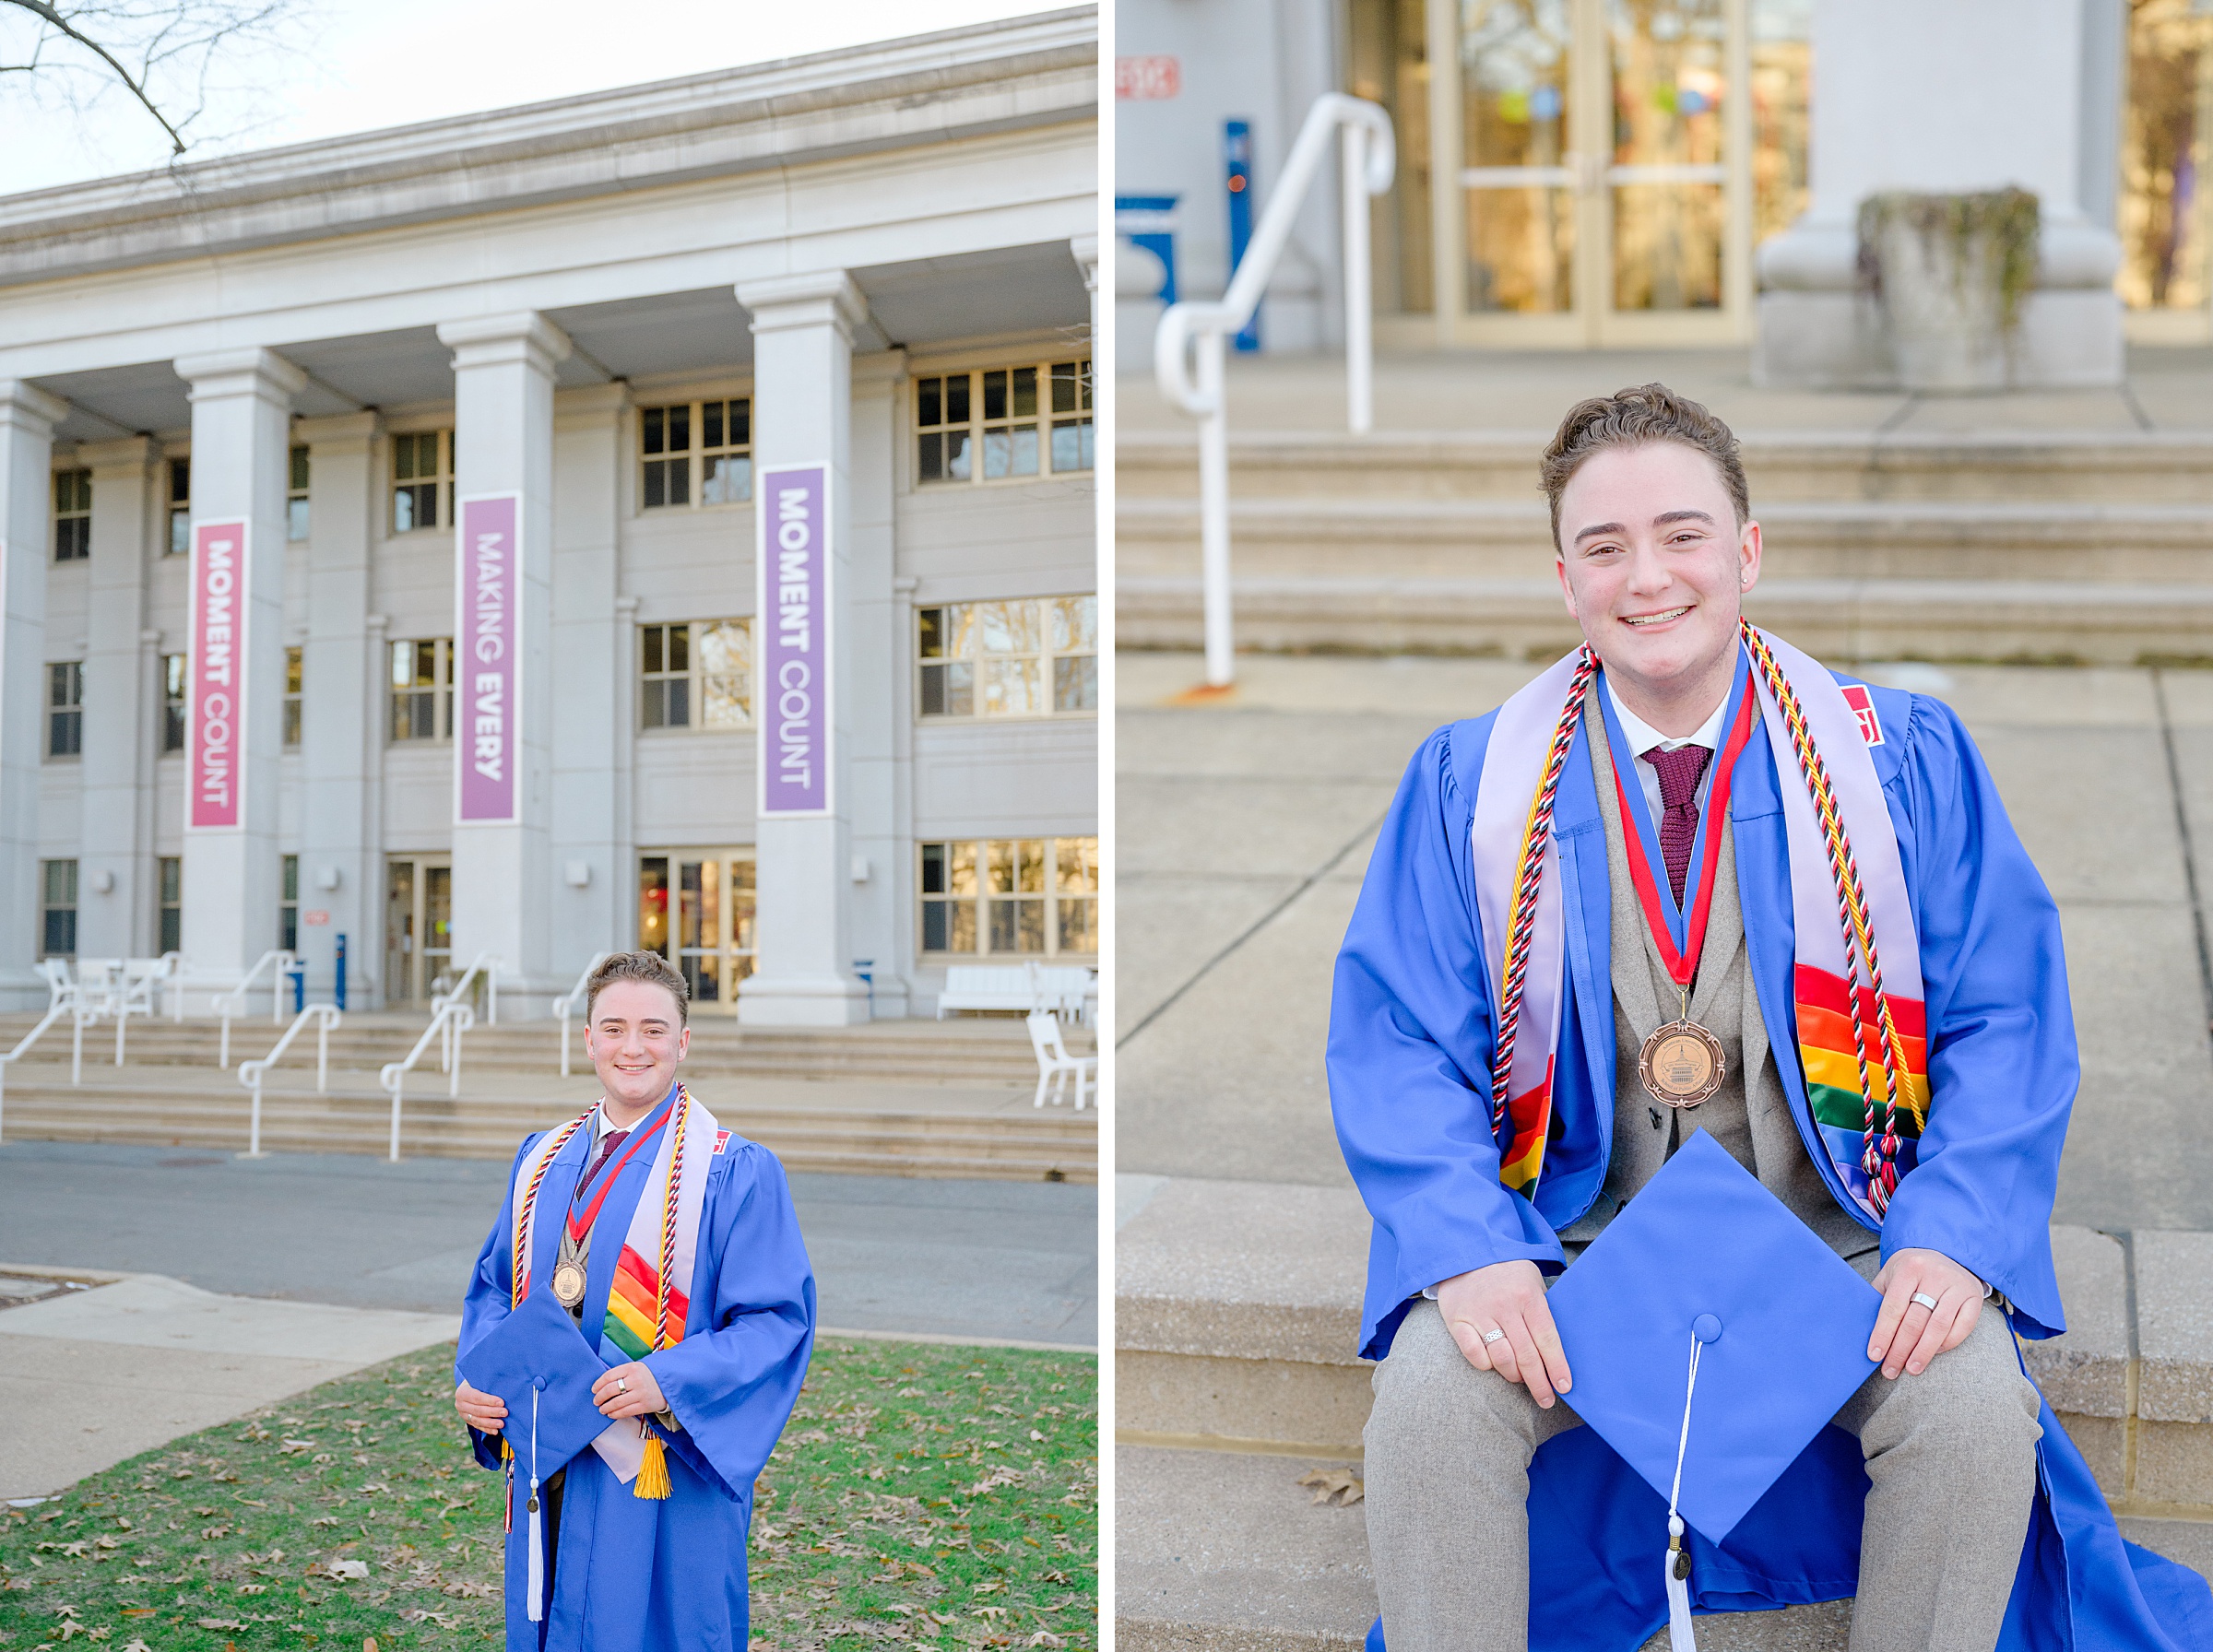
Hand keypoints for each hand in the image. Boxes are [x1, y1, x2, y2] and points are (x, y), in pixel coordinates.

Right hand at [455, 1381, 506, 1434]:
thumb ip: (488, 1382)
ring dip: (490, 1423)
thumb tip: (504, 1385)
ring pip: (477, 1420)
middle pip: (477, 1410)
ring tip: (502, 1424)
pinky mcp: (467, 1421)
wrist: (470, 1387)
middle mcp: (460, 1404)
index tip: (502, 1402)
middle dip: (492, 1412)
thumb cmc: (479, 1381)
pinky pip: (478, 1426)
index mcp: (462, 1392)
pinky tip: (495, 1431)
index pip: (476, 1397)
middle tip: (505, 1413)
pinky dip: (487, 1429)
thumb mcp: (479, 1379)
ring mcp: (463, 1414)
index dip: (489, 1401)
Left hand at [591, 1362, 667, 1419]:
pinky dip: (615, 1414)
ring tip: (602, 1409)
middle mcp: (636, 1379)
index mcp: (633, 1367)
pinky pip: (625, 1412)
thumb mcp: (639, 1367)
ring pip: (616, 1403)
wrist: (673, 1382)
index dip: (598, 1384)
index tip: (594, 1389)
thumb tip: (604, 1383)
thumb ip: (624, 1373)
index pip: (609, 1376)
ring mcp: (641, 1393)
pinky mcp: (645, 1405)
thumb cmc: (652, 1375)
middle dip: (600, 1397)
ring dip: (606, 1407)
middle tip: (596, 1401)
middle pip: (610, 1389)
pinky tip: (611, 1414)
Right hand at [1435, 1259, 1571, 1408]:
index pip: (1547, 1339)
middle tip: (1546, 1399)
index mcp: (1527, 1296)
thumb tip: (1555, 1349)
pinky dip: (1486, 1365)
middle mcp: (1504, 1306)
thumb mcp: (1532, 1281)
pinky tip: (1493, 1364)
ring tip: (1520, 1378)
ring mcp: (1479, 1314)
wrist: (1468, 1250)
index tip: (1564, 1386)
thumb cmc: (1507, 1271)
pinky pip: (1474, 1354)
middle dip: (1539, 1383)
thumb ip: (1542, 1310)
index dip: (1557, 1366)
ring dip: (1514, 1375)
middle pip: (1527, 1355)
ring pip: (1501, 1358)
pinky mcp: (1458, 1320)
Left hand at [1869, 1248, 1984, 1378]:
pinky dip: (1946, 1345)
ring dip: (1923, 1352)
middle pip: (1915, 1321)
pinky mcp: (1974, 1297)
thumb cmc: (1911, 1271)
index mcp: (1909, 1268)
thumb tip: (1863, 1331)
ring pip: (1939, 1327)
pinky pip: (1962, 1328)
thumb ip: (1878, 1298)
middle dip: (1900, 1349)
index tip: (1875, 1355)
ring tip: (1911, 1368)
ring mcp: (1958, 1286)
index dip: (1883, 1334)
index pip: (1893, 1307)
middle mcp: (1935, 1275)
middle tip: (1890, 1370)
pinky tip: (1932, 1354)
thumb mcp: (1890, 1275)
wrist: (1946, 1253)